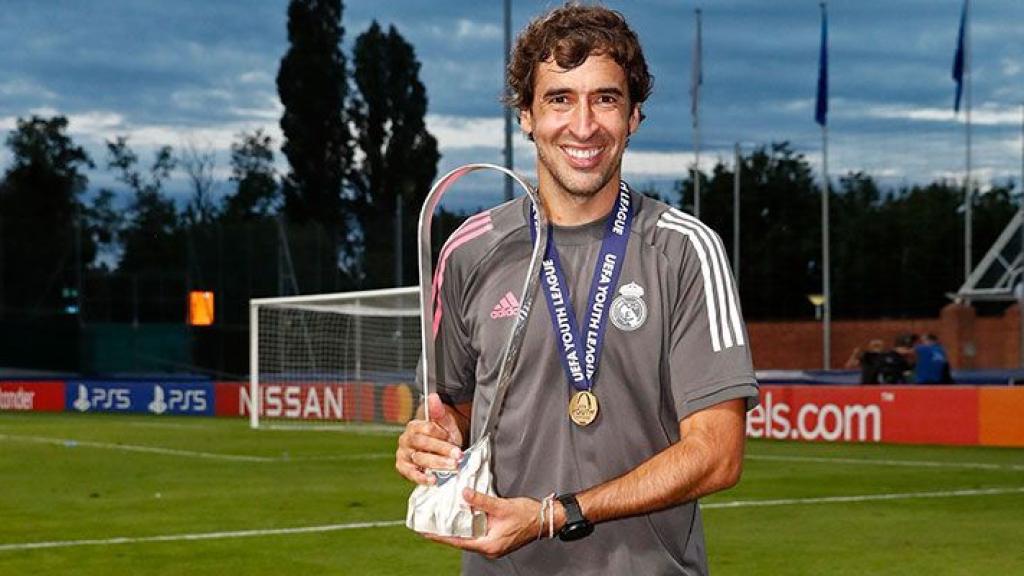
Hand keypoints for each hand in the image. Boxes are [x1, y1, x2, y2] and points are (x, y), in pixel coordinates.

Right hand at [396, 393, 463, 484]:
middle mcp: (406, 439)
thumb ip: (439, 412)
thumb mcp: (445, 423)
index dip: (440, 433)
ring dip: (437, 463)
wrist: (441, 450)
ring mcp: (403, 454)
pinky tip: (433, 480)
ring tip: (452, 466)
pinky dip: (421, 478)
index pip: (426, 428)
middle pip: (423, 444)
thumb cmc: (443, 436)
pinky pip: (410, 473)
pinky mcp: (403, 467)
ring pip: (419, 458)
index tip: (451, 437)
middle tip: (458, 455)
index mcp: (414, 426)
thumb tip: (433, 396)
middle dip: (442, 449)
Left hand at [424, 488, 549, 558]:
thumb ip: (482, 501)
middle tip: (429, 526)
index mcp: (489, 544)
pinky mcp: (496, 539)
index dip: (441, 537)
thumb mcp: (502, 506)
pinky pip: (477, 534)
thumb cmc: (527, 515)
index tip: (426, 533)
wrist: (546, 519)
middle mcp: (489, 548)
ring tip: (441, 521)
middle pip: (462, 541)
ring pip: (469, 538)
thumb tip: (464, 494)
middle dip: (446, 534)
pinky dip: (468, 527)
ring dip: (457, 530)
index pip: (459, 542)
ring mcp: (493, 545)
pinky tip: (461, 518)